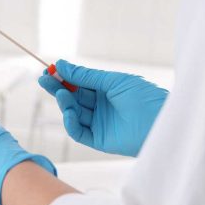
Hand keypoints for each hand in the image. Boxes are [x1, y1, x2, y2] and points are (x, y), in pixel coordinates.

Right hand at [38, 60, 168, 156]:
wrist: (161, 123)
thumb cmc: (144, 97)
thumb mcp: (113, 81)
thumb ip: (85, 76)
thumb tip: (61, 64)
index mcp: (107, 90)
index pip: (79, 83)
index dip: (64, 77)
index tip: (49, 70)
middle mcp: (102, 106)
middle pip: (73, 97)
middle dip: (58, 89)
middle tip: (44, 80)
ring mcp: (100, 123)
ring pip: (74, 113)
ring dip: (65, 104)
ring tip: (63, 94)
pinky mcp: (99, 140)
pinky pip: (79, 132)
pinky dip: (71, 124)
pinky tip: (69, 114)